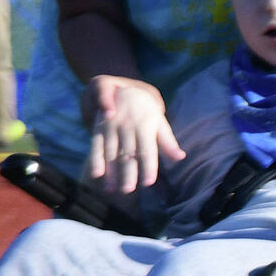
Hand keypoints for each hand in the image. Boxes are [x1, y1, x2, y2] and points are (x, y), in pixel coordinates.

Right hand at [86, 76, 182, 193]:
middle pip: (127, 154)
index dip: (148, 166)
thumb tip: (181, 156)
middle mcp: (126, 127)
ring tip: (112, 190)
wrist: (120, 85)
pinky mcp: (98, 128)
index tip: (149, 182)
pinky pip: (95, 145)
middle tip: (128, 191)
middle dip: (127, 173)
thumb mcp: (158, 119)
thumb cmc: (145, 108)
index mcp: (144, 125)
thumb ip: (167, 140)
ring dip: (110, 171)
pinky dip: (95, 159)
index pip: (147, 150)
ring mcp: (110, 128)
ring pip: (111, 152)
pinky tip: (95, 174)